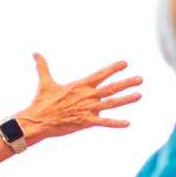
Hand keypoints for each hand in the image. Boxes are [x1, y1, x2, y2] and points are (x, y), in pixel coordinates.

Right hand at [15, 54, 142, 141]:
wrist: (39, 120)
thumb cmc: (41, 102)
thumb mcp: (45, 82)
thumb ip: (43, 67)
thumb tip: (35, 53)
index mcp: (80, 85)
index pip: (101, 74)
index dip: (114, 68)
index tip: (125, 63)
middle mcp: (87, 95)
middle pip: (111, 88)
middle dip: (127, 82)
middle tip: (140, 79)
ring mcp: (88, 109)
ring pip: (112, 103)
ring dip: (126, 99)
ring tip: (139, 95)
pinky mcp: (86, 122)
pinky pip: (105, 123)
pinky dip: (116, 123)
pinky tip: (128, 123)